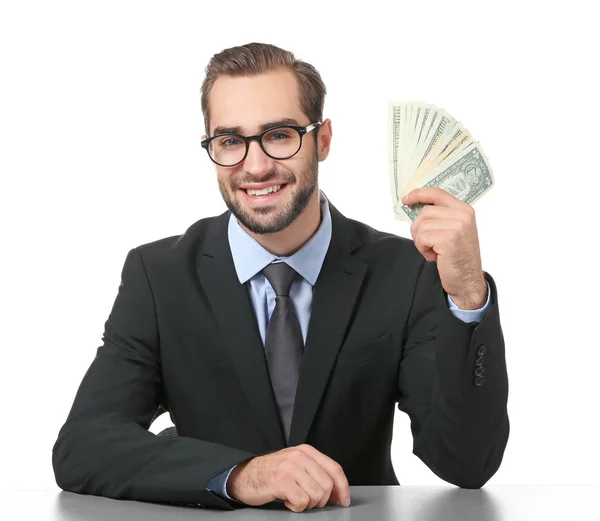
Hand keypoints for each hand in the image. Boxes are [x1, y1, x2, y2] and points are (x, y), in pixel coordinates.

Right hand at [227, 444, 350, 511]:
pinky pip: (302, 501)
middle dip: (321, 500)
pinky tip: (288, 501)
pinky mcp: (281, 481)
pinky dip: (297, 507)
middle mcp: (300, 456)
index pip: (334, 468)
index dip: (343, 487)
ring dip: (308, 504)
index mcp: (306, 451)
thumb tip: (338, 493)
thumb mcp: (296, 465)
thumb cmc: (271, 473)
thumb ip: (315, 472)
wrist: (244, 475)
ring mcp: (290, 468)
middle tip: (308, 501)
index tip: (343, 500)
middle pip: (327, 485)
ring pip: (317, 495)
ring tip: (295, 499)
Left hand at [403, 187, 486, 308]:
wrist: (467, 279)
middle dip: (419, 229)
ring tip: (434, 251)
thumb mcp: (453, 230)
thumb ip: (441, 217)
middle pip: (425, 212)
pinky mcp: (449, 239)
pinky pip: (422, 238)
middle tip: (428, 244)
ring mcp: (457, 226)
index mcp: (464, 210)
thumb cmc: (457, 256)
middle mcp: (463, 215)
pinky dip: (423, 249)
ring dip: (421, 241)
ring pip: (421, 225)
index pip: (437, 193)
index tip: (406, 199)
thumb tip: (415, 207)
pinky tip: (435, 257)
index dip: (419, 194)